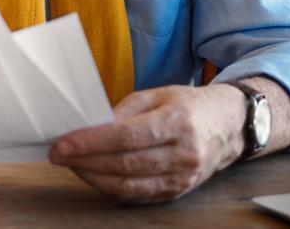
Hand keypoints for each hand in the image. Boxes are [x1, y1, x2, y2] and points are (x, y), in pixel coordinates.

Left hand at [47, 84, 246, 202]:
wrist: (229, 125)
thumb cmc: (191, 105)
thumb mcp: (160, 94)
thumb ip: (126, 110)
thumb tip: (92, 127)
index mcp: (178, 122)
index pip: (126, 137)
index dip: (91, 142)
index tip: (64, 143)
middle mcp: (183, 153)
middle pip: (124, 164)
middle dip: (85, 161)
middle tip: (59, 154)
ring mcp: (182, 177)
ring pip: (128, 185)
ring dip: (93, 177)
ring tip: (73, 165)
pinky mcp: (178, 191)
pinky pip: (138, 195)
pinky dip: (111, 188)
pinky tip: (96, 176)